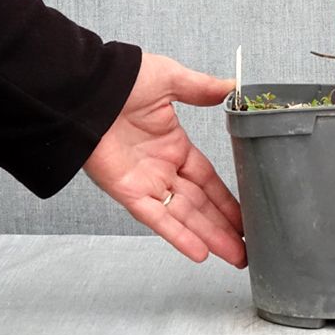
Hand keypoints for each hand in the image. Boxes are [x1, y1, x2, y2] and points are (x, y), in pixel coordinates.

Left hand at [83, 52, 245, 267]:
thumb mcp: (170, 78)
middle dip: (224, 225)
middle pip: (201, 203)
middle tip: (248, 246)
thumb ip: (201, 88)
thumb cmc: (124, 79)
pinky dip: (178, 235)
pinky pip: (158, 218)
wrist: (87, 90)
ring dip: (210, 236)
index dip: (227, 197)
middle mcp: (162, 167)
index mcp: (174, 144)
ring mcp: (147, 182)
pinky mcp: (129, 192)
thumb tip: (231, 88)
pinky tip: (201, 252)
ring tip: (237, 257)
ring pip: (185, 216)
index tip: (246, 213)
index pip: (207, 178)